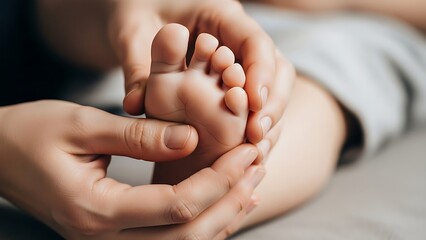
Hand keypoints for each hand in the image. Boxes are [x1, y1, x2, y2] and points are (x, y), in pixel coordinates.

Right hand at [0, 100, 263, 238]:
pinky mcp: (112, 235)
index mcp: (95, 210)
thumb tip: (192, 139)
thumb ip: (139, 134)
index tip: (246, 151)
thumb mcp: (81, 124)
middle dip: (230, 201)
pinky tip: (224, 203)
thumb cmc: (31, 134)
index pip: (176, 207)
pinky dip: (202, 223)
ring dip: (222, 216)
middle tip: (257, 166)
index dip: (219, 180)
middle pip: (187, 236)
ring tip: (251, 183)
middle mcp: (103, 238)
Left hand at [107, 0, 294, 145]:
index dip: (260, 74)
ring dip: (268, 117)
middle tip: (255, 133)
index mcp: (220, 15)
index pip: (254, 42)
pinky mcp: (235, 79)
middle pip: (275, 67)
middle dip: (271, 102)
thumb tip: (135, 103)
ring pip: (273, 86)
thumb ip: (136, 68)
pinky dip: (257, 123)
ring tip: (256, 147)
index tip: (252, 104)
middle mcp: (237, 38)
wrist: (139, 13)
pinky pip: (257, 100)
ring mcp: (240, 59)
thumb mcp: (131, 34)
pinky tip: (250, 146)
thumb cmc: (138, 13)